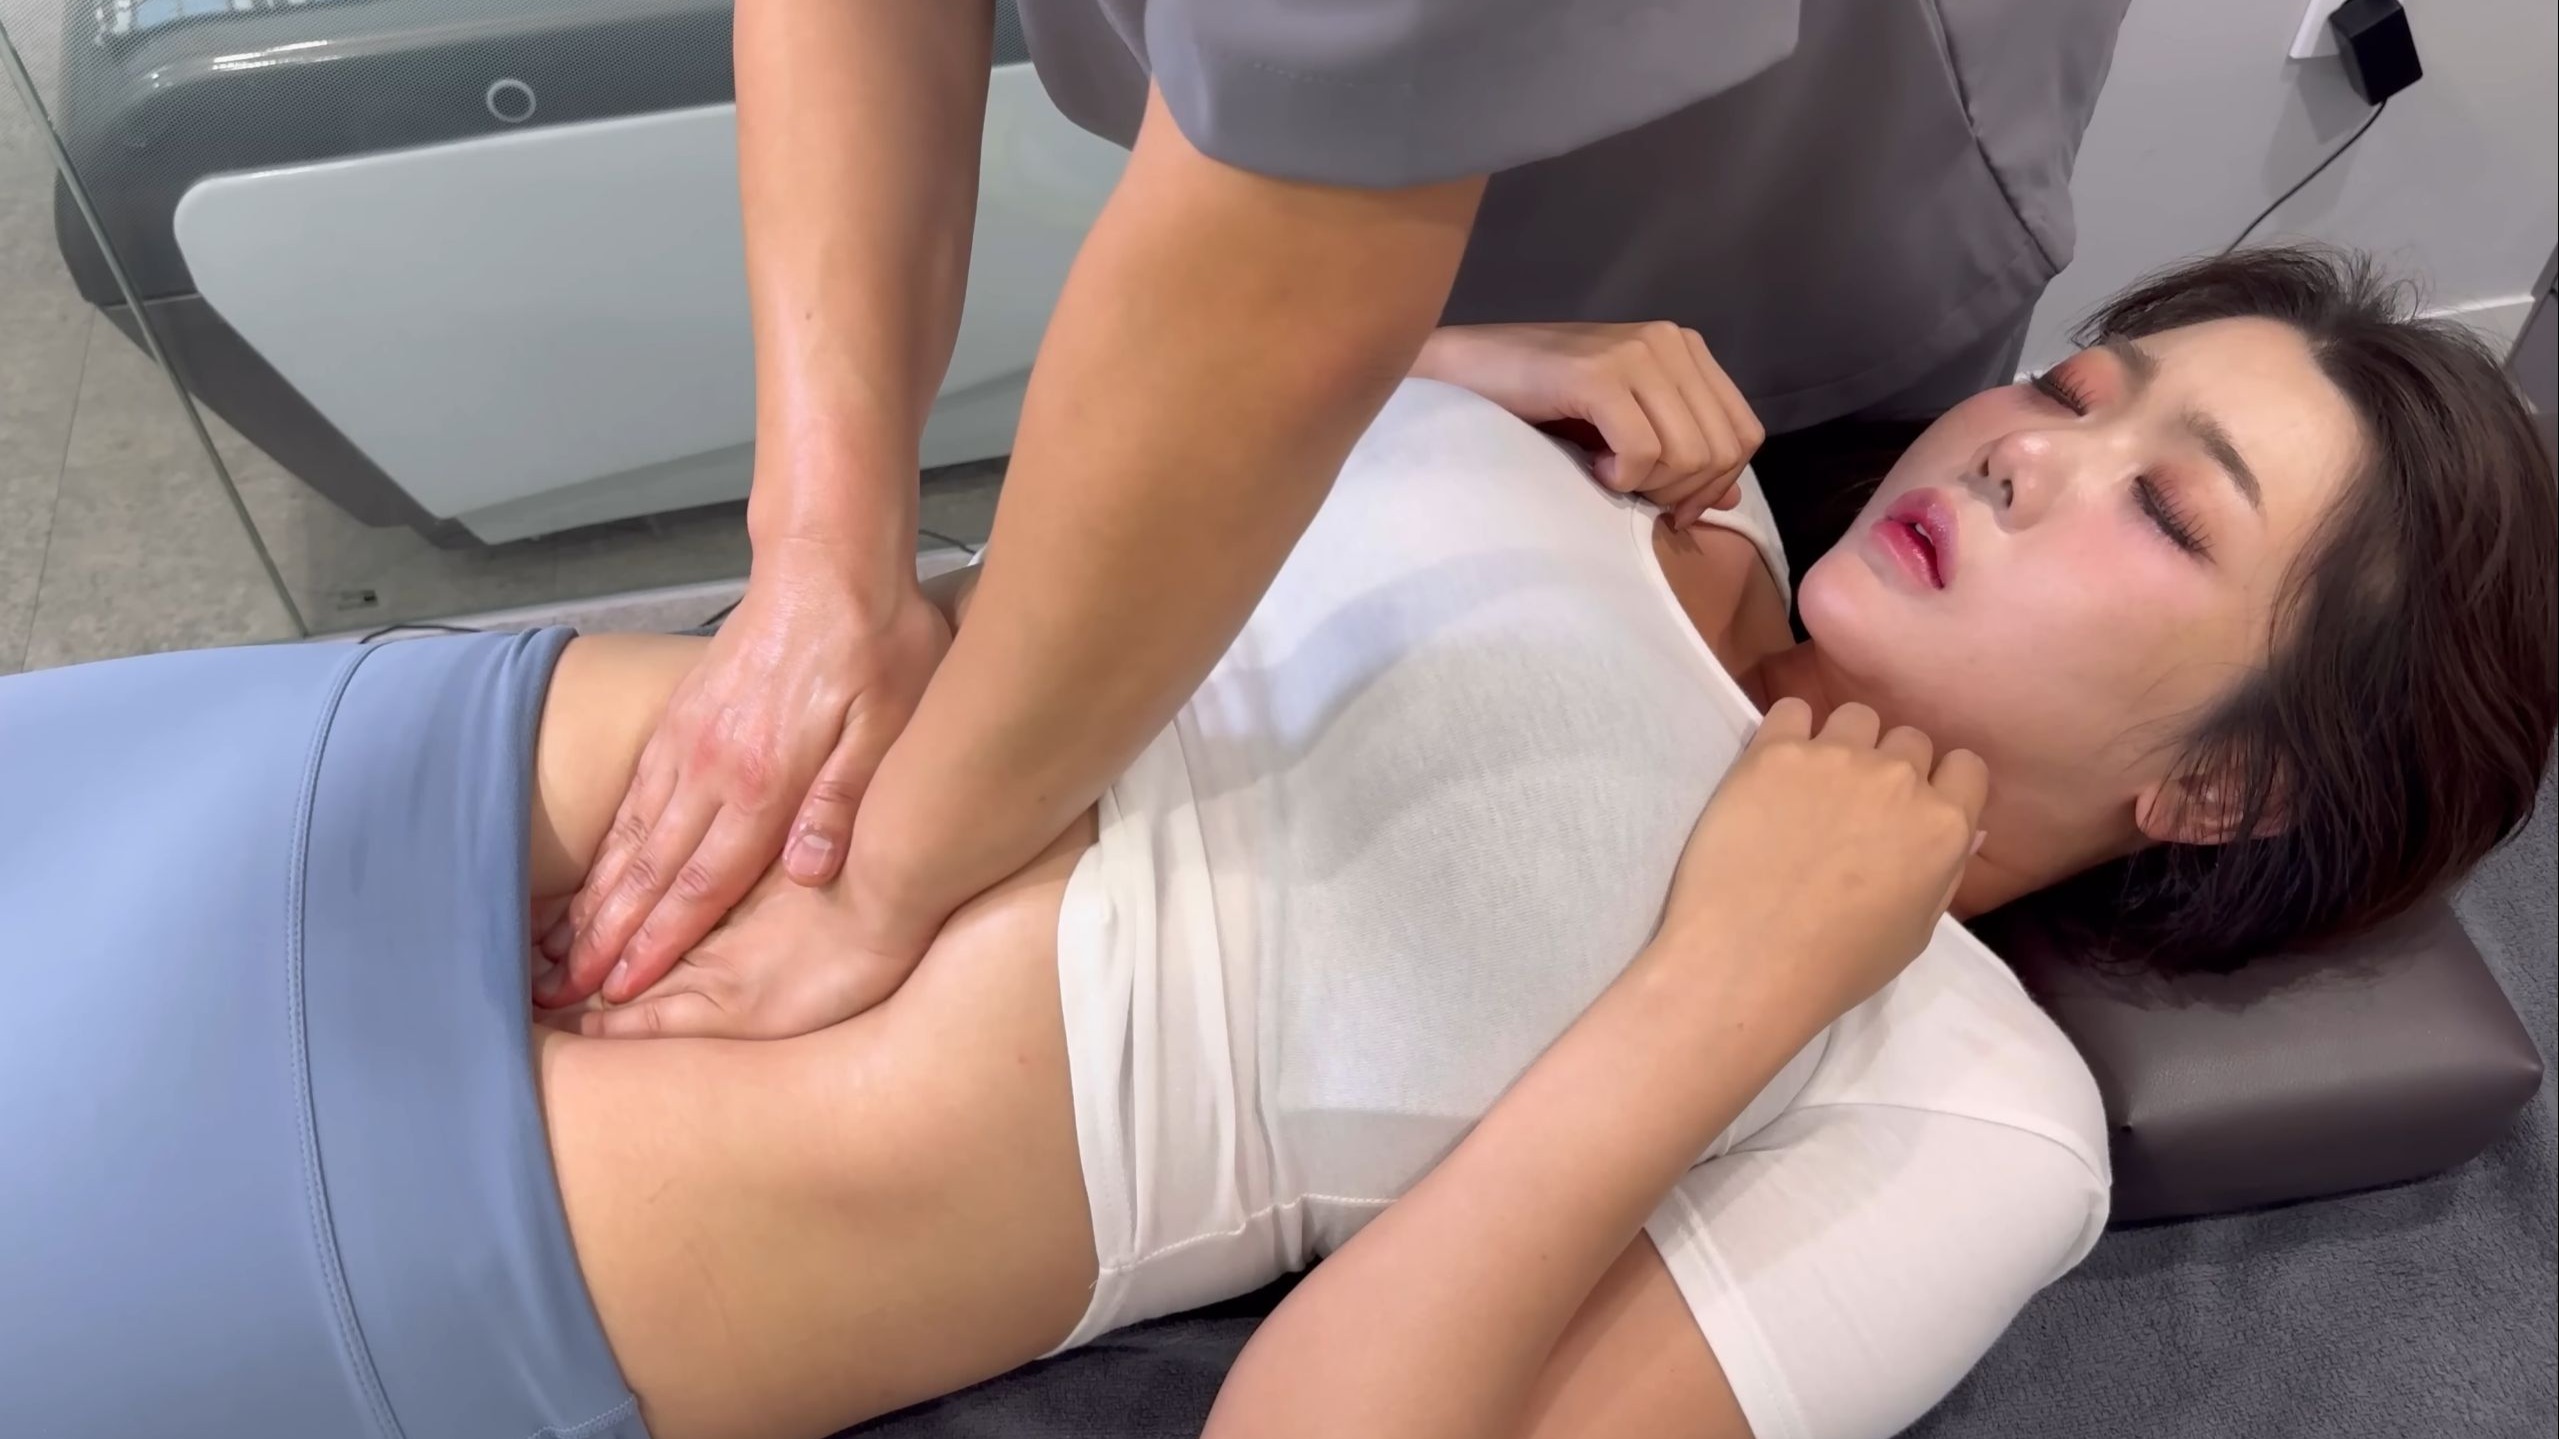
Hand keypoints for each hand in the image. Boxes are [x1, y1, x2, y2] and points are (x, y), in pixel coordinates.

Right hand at [539, 545, 949, 1009]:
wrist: (828, 563)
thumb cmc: (877, 644)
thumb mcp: (890, 724)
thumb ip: (844, 799)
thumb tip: (810, 873)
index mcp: (764, 780)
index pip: (704, 881)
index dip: (663, 940)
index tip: (623, 987)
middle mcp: (713, 767)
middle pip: (653, 868)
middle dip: (609, 934)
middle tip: (565, 986)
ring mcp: (691, 740)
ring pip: (635, 833)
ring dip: (600, 893)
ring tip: (564, 942)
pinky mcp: (684, 717)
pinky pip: (637, 791)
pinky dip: (612, 837)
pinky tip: (600, 865)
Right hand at [1410, 321, 1766, 527]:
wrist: (1462, 374)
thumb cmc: (1539, 405)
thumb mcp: (1623, 428)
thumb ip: (1679, 453)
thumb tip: (1731, 495)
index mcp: (1685, 348)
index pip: (1744, 433)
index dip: (1716, 484)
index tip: (1670, 507)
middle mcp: (1670, 341)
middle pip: (1722, 449)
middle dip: (1682, 492)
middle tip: (1633, 494)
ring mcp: (1637, 351)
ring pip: (1687, 454)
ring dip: (1647, 485)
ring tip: (1604, 473)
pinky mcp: (1599, 373)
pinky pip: (1643, 452)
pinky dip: (1620, 476)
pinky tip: (1590, 466)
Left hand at [1655, 699, 1988, 1026]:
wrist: (1748, 960)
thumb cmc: (1837, 965)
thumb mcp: (1917, 932)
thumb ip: (1944, 871)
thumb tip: (1962, 829)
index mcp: (1944, 826)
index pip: (1967, 767)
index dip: (1941, 783)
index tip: (1914, 804)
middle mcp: (1899, 779)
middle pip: (1909, 740)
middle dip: (1890, 766)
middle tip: (1854, 806)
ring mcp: (1836, 758)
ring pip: (1856, 718)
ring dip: (1844, 743)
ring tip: (1813, 784)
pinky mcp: (1775, 751)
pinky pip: (1793, 710)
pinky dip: (1789, 731)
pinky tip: (1775, 767)